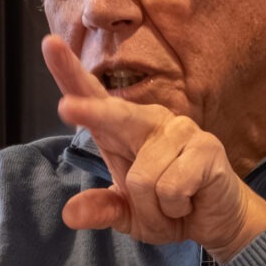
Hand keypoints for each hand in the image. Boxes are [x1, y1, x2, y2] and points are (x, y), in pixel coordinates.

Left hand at [43, 36, 265, 258]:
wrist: (215, 221)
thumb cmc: (168, 207)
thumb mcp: (128, 215)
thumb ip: (102, 210)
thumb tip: (70, 215)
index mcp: (122, 130)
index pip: (93, 97)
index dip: (70, 71)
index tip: (51, 45)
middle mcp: (150, 121)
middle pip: (114, 115)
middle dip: (90, 112)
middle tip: (65, 108)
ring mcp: (180, 130)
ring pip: (144, 179)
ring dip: (154, 208)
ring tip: (172, 205)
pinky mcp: (206, 146)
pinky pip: (171, 189)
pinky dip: (175, 208)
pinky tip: (190, 200)